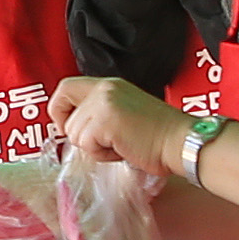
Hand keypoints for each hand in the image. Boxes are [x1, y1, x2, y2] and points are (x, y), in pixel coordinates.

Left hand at [51, 74, 188, 174]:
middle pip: (65, 117)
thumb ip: (99, 112)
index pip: (65, 87)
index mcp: (108, 85)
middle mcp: (104, 89)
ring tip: (119, 144)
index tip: (67, 126)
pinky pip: (85, 144)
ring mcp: (104, 104)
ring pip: (74, 134)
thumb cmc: (156, 135)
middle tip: (104, 141)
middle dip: (79, 136)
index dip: (59, 109)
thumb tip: (72, 127)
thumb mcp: (123, 111)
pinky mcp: (105, 121)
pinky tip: (121, 149)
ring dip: (93, 147)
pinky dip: (101, 154)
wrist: (179, 141)